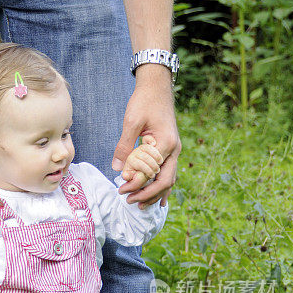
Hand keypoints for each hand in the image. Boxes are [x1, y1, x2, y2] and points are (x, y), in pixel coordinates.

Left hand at [112, 68, 180, 207]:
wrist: (157, 86)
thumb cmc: (144, 101)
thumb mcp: (131, 122)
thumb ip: (124, 146)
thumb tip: (118, 169)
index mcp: (166, 144)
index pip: (152, 173)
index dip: (136, 184)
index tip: (121, 189)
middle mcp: (174, 150)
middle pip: (164, 182)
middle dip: (147, 195)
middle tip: (129, 201)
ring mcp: (174, 151)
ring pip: (168, 180)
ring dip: (154, 194)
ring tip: (140, 205)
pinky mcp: (169, 150)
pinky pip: (168, 173)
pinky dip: (162, 187)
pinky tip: (157, 199)